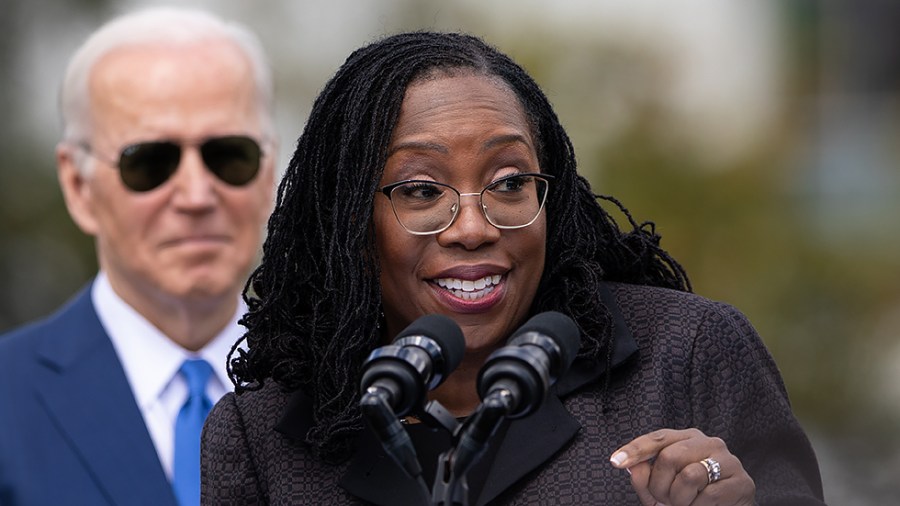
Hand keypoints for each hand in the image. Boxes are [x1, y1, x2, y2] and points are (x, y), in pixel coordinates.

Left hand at [609, 428, 754, 505]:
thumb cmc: (690, 501)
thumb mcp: (660, 491)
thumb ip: (644, 478)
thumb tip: (632, 466)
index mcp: (689, 439)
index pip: (658, 438)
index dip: (635, 449)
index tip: (615, 462)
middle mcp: (710, 443)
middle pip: (670, 457)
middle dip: (660, 485)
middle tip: (665, 500)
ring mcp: (729, 461)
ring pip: (689, 476)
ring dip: (679, 499)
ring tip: (684, 505)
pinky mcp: (743, 482)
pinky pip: (708, 496)